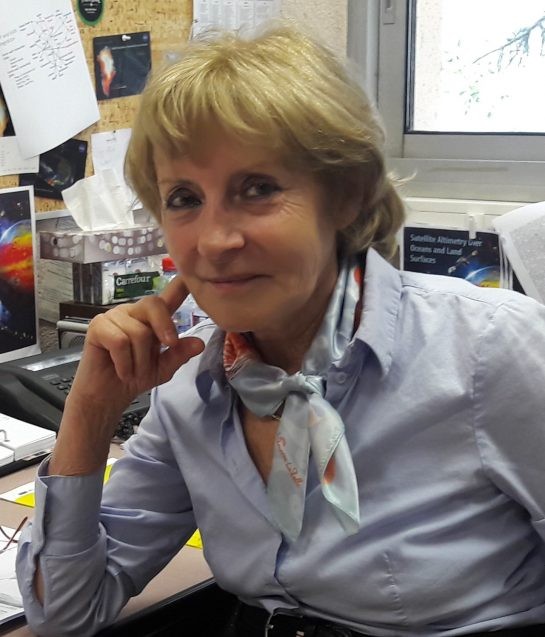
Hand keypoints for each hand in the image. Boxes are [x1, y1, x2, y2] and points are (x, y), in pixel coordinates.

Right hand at [66, 275, 204, 436]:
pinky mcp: (98, 326)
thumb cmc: (134, 377)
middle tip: (165, 348)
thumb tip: (200, 343)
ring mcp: (114, 316)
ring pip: (139, 332)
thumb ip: (180, 354)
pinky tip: (121, 370)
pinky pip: (120, 341)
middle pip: (155, 305)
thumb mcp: (163, 368)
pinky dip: (124, 362)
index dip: (180, 284)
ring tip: (132, 370)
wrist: (107, 396)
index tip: (189, 274)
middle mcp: (134, 312)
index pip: (168, 296)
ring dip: (139, 360)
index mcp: (153, 318)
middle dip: (164, 330)